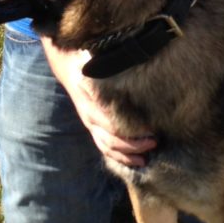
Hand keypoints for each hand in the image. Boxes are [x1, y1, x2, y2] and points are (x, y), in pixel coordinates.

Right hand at [41, 37, 156, 167]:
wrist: (69, 69)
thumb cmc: (88, 64)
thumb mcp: (96, 63)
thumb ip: (111, 67)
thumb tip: (132, 61)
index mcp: (92, 102)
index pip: (111, 123)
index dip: (130, 129)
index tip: (150, 128)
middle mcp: (89, 117)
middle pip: (111, 138)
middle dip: (133, 144)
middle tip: (154, 141)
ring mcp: (90, 125)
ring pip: (107, 147)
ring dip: (126, 155)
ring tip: (146, 158)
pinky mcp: (93, 129)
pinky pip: (104, 149)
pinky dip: (119, 157)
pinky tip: (135, 161)